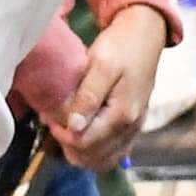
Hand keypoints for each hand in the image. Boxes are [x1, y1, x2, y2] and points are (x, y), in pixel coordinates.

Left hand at [57, 3, 168, 165]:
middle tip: (56, 121)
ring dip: (81, 150)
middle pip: (92, 157)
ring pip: (103, 160)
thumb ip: (88, 97)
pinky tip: (84, 134)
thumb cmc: (122, 46)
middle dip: (68, 143)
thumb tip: (74, 127)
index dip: (61, 134)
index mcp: (122, 115)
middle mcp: (131, 127)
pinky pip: (113, 154)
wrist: (145, 35)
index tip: (50, 116)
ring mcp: (134, 128)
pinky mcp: (133, 125)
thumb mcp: (101, 65)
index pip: (83, 144)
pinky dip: (96, 151)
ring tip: (68, 127)